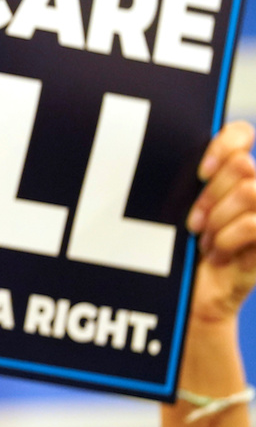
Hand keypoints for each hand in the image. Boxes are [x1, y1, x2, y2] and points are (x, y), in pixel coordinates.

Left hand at [186, 121, 255, 327]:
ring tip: (203, 238)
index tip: (199, 172)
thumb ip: (187, 180)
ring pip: (250, 190)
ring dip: (218, 217)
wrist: (191, 293)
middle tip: (193, 222)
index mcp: (231, 175)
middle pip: (243, 164)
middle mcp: (255, 190)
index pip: (240, 133)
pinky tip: (215, 251)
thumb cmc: (178, 248)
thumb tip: (181, 157)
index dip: (222, 144)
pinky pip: (255, 223)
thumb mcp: (178, 208)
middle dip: (211, 193)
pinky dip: (227, 237)